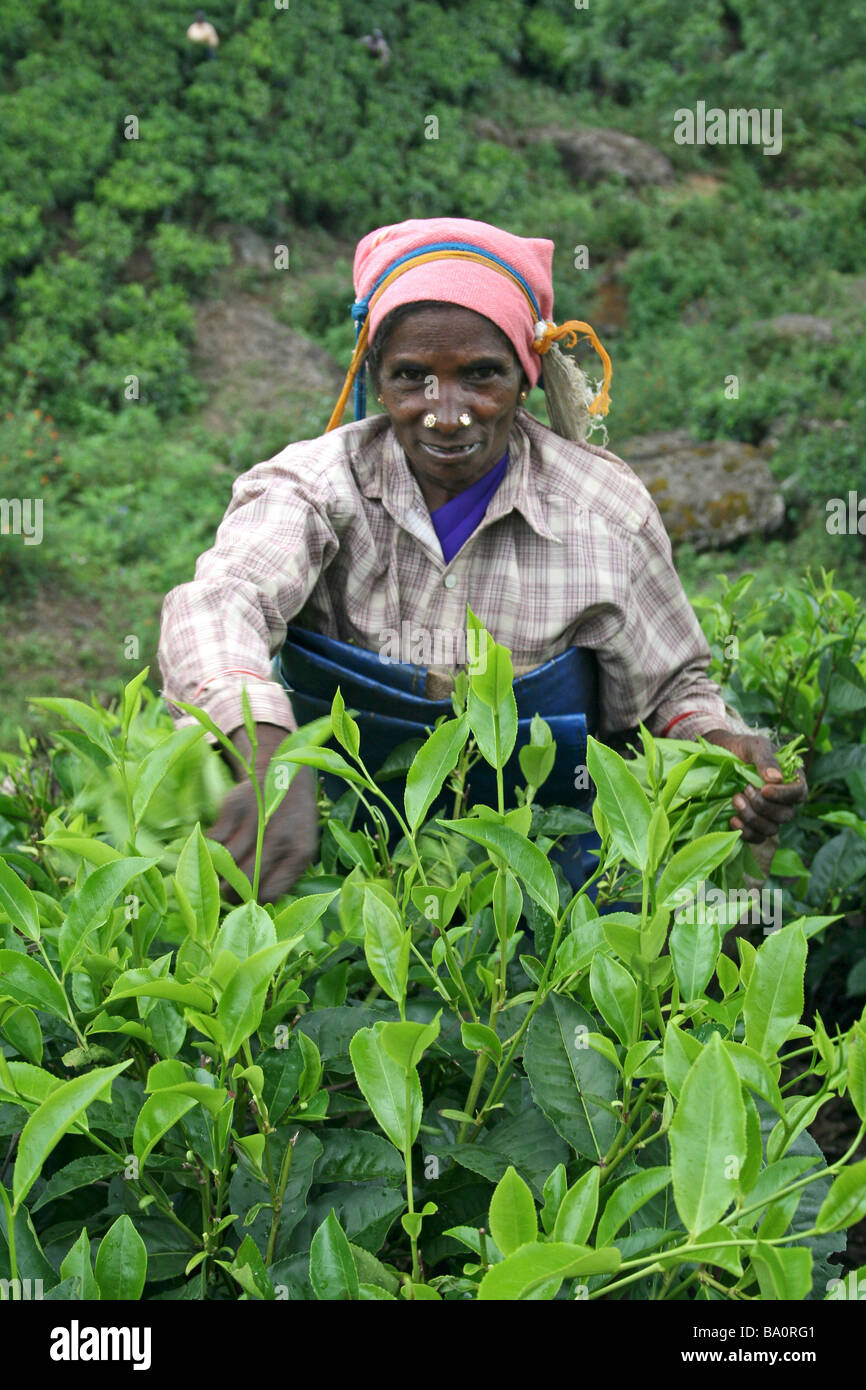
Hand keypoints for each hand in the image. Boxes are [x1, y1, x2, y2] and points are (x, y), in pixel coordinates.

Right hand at [209, 723, 318, 901]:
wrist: (284, 773)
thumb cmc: (293, 819)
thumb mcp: (301, 846)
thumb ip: (284, 872)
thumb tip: (257, 906)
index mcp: (300, 852)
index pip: (271, 891)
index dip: (253, 903)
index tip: (244, 904)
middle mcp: (280, 837)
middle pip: (245, 880)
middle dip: (230, 895)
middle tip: (224, 895)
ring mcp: (256, 820)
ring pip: (225, 862)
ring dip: (216, 874)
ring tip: (216, 876)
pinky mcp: (234, 807)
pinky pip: (213, 841)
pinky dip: (209, 850)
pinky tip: (213, 850)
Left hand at [702, 728, 807, 844]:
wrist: (720, 755)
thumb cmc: (742, 748)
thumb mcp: (754, 746)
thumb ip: (765, 759)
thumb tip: (776, 778)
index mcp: (790, 780)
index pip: (799, 794)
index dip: (784, 795)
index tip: (764, 789)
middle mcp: (783, 800)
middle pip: (785, 815)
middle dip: (763, 806)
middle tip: (745, 789)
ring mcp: (769, 814)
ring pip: (771, 829)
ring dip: (752, 818)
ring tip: (735, 799)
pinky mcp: (753, 824)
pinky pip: (757, 838)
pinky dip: (746, 832)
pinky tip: (733, 820)